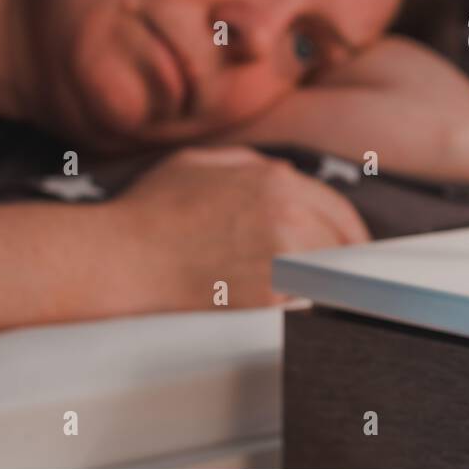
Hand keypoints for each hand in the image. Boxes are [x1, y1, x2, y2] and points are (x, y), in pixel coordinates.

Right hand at [105, 145, 368, 311]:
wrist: (119, 259)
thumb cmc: (149, 211)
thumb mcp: (200, 162)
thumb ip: (251, 163)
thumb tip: (287, 174)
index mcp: (276, 180)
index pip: (339, 210)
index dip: (348, 232)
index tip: (348, 247)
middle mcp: (287, 214)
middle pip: (340, 243)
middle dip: (337, 256)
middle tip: (331, 274)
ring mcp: (282, 256)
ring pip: (326, 273)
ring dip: (318, 281)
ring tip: (298, 289)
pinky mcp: (269, 296)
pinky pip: (304, 302)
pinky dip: (300, 305)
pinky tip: (278, 306)